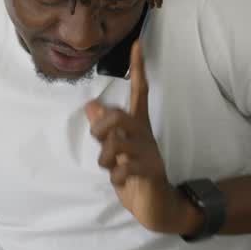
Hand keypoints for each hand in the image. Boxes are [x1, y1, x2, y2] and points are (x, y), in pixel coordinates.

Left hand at [85, 39, 201, 234]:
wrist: (158, 207)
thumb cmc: (134, 176)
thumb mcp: (115, 152)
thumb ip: (105, 131)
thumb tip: (91, 105)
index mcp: (138, 127)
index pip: (140, 91)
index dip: (138, 68)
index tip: (137, 42)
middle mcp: (144, 135)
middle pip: (119, 115)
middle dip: (100, 129)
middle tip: (100, 143)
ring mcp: (148, 153)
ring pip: (116, 142)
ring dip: (104, 158)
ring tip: (111, 167)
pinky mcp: (149, 171)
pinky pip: (122, 167)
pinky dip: (115, 177)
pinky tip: (122, 181)